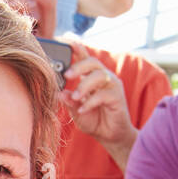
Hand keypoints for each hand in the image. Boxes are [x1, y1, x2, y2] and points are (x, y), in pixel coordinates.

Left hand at [61, 40, 135, 155]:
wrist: (110, 136)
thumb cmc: (93, 120)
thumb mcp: (76, 111)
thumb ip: (70, 102)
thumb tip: (59, 93)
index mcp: (91, 77)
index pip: (85, 59)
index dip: (77, 48)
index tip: (67, 41)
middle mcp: (103, 78)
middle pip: (93, 62)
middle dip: (79, 66)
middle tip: (67, 75)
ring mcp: (112, 86)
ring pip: (99, 76)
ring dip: (85, 85)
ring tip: (75, 97)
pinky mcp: (118, 97)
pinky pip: (104, 94)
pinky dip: (91, 101)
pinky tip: (83, 109)